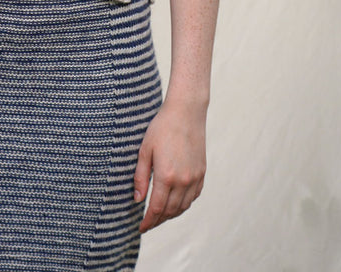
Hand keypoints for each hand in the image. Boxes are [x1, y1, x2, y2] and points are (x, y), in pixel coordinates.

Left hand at [133, 99, 206, 232]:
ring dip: (171, 215)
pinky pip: (193, 197)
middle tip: (148, 224)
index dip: (148, 221)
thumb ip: (141, 177)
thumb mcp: (145, 150)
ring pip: (183, 207)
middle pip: (170, 211)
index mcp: (166, 175)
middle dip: (158, 221)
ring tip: (159, 216)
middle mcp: (183, 180)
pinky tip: (175, 203)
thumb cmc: (162, 128)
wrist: (186, 112)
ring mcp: (195, 178)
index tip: (141, 228)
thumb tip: (138, 200)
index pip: (157, 208)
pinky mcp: (202, 173)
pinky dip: (184, 205)